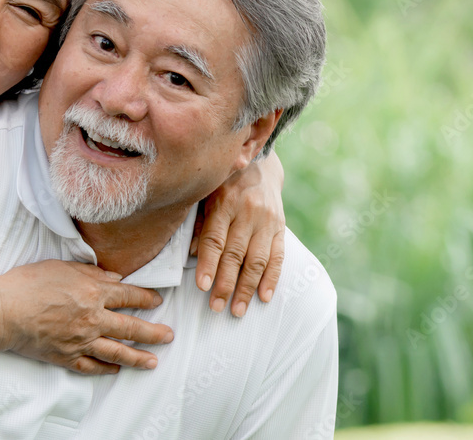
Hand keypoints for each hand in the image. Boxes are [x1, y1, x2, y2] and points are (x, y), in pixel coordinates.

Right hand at [0, 260, 173, 374]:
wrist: (4, 311)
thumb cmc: (29, 283)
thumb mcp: (62, 266)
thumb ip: (91, 272)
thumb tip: (113, 277)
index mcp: (94, 292)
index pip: (129, 296)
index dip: (146, 298)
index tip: (158, 301)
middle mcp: (93, 319)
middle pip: (132, 327)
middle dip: (154, 332)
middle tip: (169, 336)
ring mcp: (82, 341)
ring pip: (118, 352)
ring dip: (139, 357)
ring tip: (154, 361)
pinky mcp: (67, 357)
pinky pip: (92, 366)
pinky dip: (106, 368)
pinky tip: (115, 369)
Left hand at [192, 152, 285, 316]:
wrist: (259, 162)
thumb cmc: (223, 182)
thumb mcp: (206, 194)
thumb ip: (200, 223)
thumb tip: (192, 255)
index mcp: (224, 202)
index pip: (215, 238)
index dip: (209, 263)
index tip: (202, 286)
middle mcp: (247, 211)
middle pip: (235, 253)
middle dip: (226, 283)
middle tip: (217, 307)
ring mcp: (266, 220)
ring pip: (257, 259)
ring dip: (247, 288)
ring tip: (237, 309)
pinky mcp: (280, 226)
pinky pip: (278, 256)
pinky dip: (271, 278)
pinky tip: (264, 297)